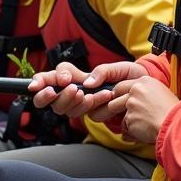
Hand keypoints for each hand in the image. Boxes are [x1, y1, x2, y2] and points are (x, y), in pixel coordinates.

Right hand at [28, 60, 147, 119]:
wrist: (142, 89)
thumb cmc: (127, 76)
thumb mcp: (117, 68)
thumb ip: (102, 72)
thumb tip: (88, 84)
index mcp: (72, 76)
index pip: (49, 77)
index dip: (40, 81)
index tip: (38, 85)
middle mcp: (71, 90)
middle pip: (47, 97)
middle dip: (48, 96)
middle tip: (59, 90)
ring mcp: (80, 103)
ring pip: (62, 108)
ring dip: (69, 100)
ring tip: (82, 92)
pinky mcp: (90, 113)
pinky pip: (82, 113)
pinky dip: (90, 104)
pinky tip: (103, 97)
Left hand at [117, 76, 179, 143]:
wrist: (175, 123)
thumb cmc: (173, 110)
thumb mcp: (162, 92)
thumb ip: (147, 92)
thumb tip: (140, 97)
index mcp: (143, 81)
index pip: (122, 85)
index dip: (120, 93)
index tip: (120, 98)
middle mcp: (135, 90)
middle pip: (115, 95)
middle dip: (116, 104)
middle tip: (121, 112)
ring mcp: (131, 104)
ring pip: (119, 112)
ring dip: (125, 119)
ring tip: (138, 124)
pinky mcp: (129, 119)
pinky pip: (125, 127)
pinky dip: (131, 131)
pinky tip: (143, 131)